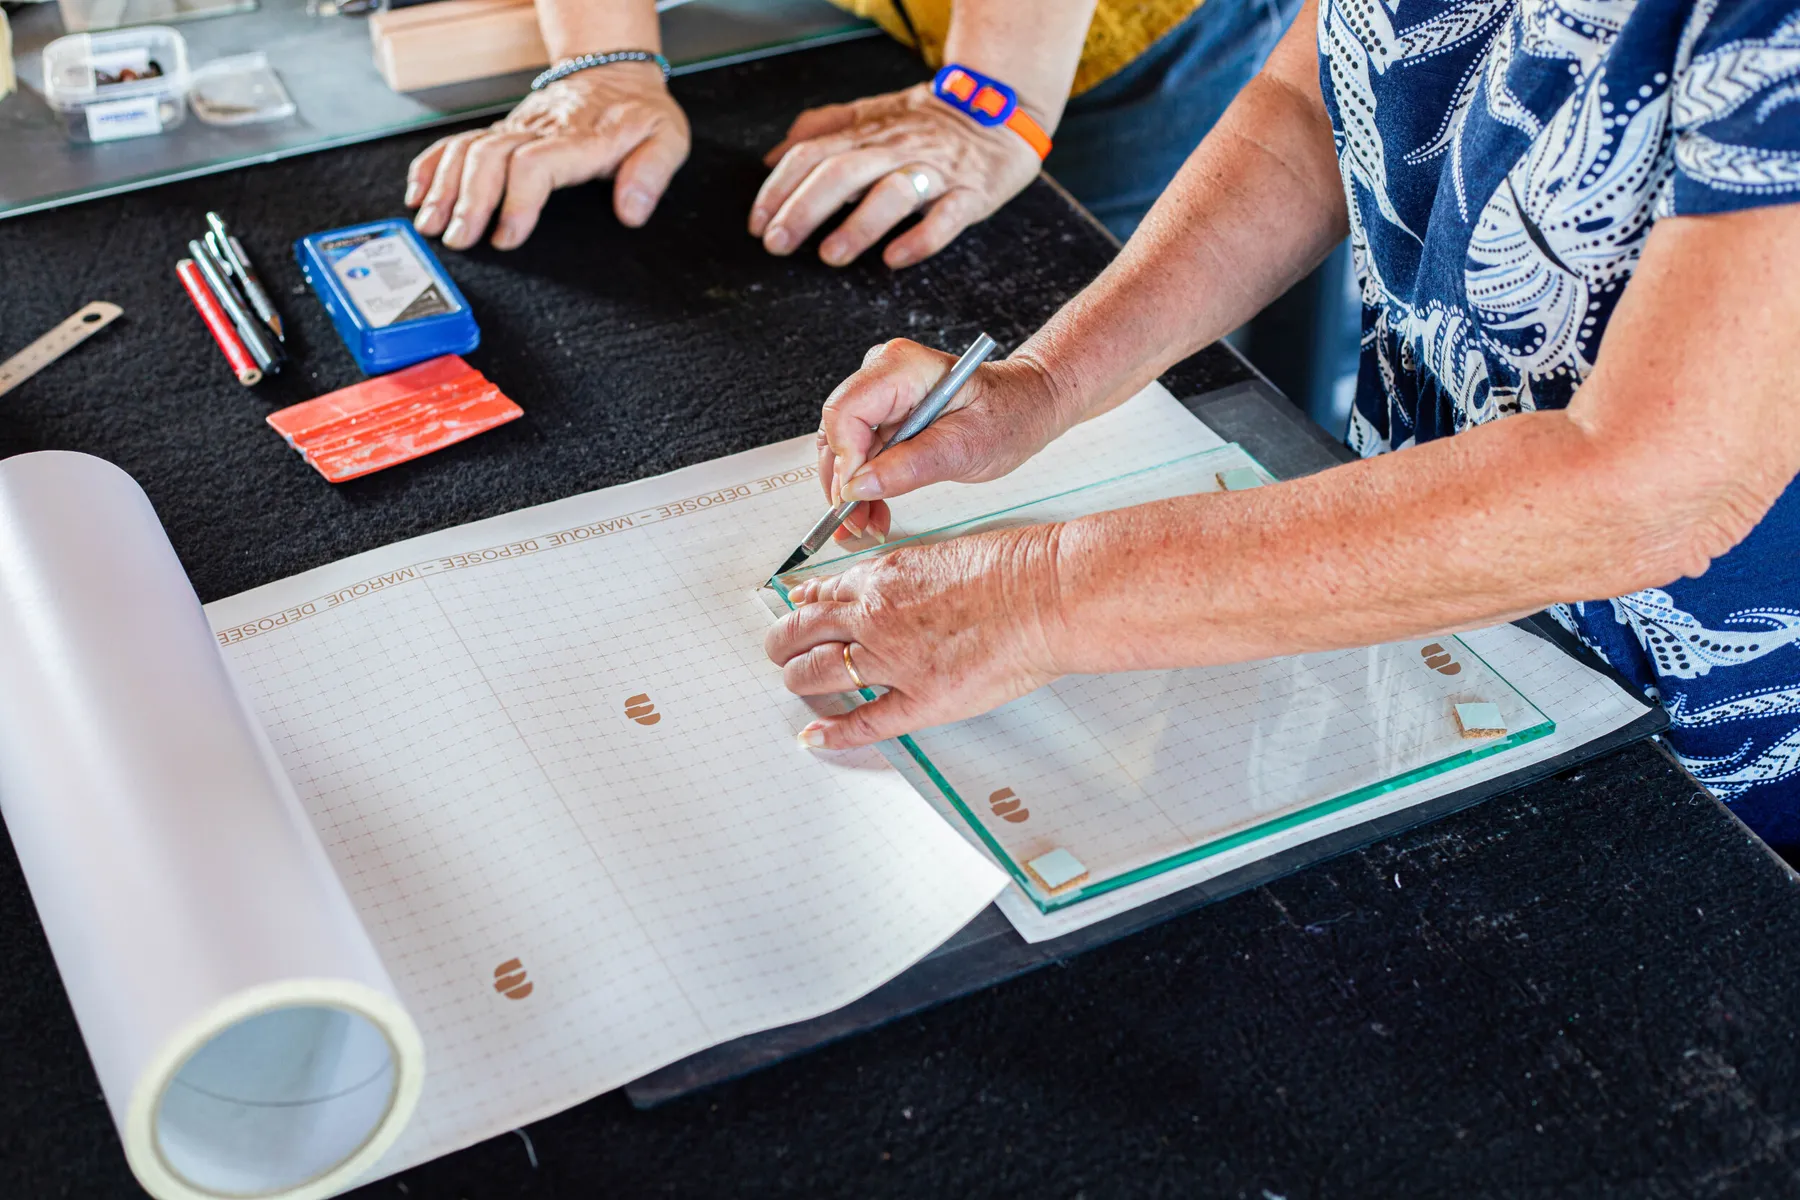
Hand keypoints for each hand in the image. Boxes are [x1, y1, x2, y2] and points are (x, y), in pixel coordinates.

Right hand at [406, 62, 689, 250]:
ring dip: (443, 187)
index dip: (518, 201)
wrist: (615, 71)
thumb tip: (632, 211)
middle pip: (490, 157)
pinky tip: (418, 192)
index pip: (536, 165)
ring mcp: (516, 130)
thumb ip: (652, 173)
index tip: (507, 236)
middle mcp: (540, 131)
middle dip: (468, 201)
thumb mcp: (667, 138)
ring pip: (468, 149)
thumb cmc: (640, 111)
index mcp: (580, 139)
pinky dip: (433, 165)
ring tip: (429, 224)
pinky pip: (458, 142)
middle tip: (457, 239)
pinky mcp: (503, 131)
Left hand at [750, 83, 1042, 268]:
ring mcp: (935, 172)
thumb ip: (822, 130)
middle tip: (778, 243)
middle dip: (803, 209)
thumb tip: (772, 156)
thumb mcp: (871, 113)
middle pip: (842, 173)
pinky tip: (895, 259)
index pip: (813, 154)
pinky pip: (946, 217)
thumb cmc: (930, 121)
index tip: (757, 222)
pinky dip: (920, 239)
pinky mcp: (969, 194)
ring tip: (830, 256)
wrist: (1002, 111)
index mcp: (868, 133)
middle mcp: (896, 150)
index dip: (779, 188)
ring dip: (858, 225)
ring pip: (892, 193)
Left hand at [766, 526, 1065, 748]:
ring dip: (797, 679)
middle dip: (783, 643)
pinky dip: (833, 732)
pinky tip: (816, 736)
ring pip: (817, 672)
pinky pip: (863, 722)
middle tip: (780, 651)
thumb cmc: (1013, 570)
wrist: (1047, 594)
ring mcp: (893, 661)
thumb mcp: (943, 553)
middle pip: (801, 632)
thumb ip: (906, 574)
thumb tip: (886, 585)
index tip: (798, 611)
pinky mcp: (919, 700)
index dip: (803, 606)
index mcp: (883, 578)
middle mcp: (876, 617)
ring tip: (793, 683)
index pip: (821, 594)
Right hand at [815, 338, 1068, 540]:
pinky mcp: (884, 417)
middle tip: (857, 525)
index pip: (847, 410)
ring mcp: (881, 395)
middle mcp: (883, 374)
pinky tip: (874, 513)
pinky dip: (864, 486)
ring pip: (842, 447)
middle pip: (837, 430)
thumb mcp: (967, 447)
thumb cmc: (1008, 414)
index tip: (856, 499)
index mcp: (903, 367)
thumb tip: (859, 487)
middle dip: (842, 483)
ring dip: (850, 491)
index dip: (846, 459)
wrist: (1026, 406)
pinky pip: (859, 454)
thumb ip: (911, 466)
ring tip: (868, 526)